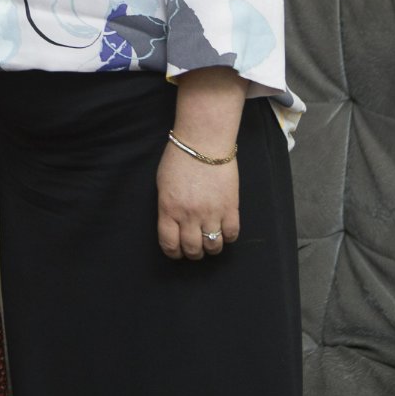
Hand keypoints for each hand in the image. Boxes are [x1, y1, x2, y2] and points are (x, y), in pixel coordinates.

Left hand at [158, 64, 246, 259]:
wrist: (204, 142)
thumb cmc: (179, 158)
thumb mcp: (162, 184)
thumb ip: (167, 207)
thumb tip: (172, 224)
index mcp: (168, 208)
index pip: (169, 243)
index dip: (172, 252)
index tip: (176, 251)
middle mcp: (189, 215)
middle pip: (192, 249)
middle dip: (192, 253)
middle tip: (194, 248)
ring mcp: (211, 213)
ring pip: (213, 246)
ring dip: (210, 248)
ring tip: (209, 242)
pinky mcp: (231, 207)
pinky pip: (231, 234)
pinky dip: (227, 237)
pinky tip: (223, 231)